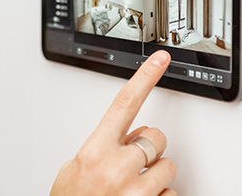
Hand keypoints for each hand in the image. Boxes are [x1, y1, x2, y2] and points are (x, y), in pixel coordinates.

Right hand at [50, 50, 176, 195]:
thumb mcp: (72, 171)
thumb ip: (97, 150)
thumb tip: (118, 140)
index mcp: (95, 151)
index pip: (125, 103)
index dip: (145, 77)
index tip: (162, 59)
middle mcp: (118, 167)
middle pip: (155, 137)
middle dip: (148, 147)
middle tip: (131, 163)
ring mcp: (137, 191)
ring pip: (167, 167)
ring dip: (154, 175)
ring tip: (132, 188)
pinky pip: (170, 194)